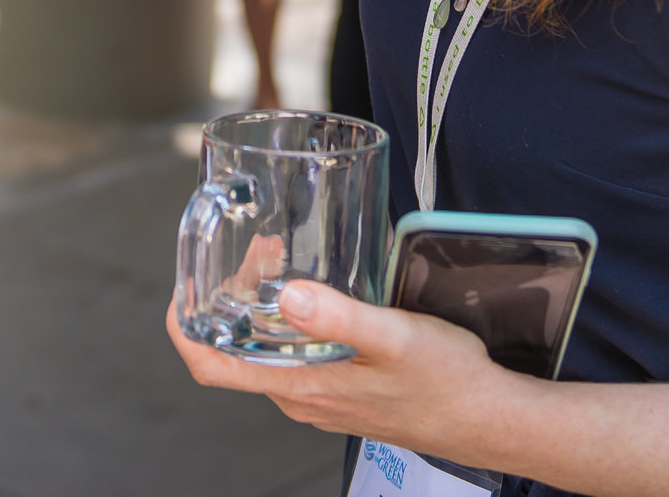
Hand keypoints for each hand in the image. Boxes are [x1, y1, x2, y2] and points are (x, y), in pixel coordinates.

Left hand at [168, 280, 529, 461]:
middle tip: (257, 249)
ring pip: (268, 351)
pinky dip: (293, 322)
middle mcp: (299, 397)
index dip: (184, 328)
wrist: (486, 419)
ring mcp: (319, 398)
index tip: (182, 287)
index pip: (210, 366)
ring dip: (265, 305)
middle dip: (234, 295)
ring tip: (284, 260)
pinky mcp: (341, 393)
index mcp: (299, 386)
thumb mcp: (394, 338)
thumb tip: (287, 295)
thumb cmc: (445, 383)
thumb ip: (339, 317)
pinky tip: (319, 294)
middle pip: (237, 348)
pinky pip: (297, 358)